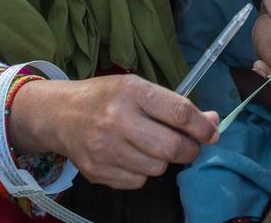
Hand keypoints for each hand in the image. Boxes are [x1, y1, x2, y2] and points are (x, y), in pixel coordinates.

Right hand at [9, 75, 218, 189]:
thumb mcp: (139, 89)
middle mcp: (117, 119)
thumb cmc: (106, 98)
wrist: (59, 114)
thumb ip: (174, 106)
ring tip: (153, 147)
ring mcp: (105, 148)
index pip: (179, 112)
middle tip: (190, 146)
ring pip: (157, 168)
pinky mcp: (96, 171)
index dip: (202, 126)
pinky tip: (133, 156)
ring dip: (164, 160)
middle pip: (171, 147)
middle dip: (190, 150)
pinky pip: (138, 181)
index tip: (211, 132)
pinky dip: (143, 172)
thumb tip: (211, 123)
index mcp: (132, 91)